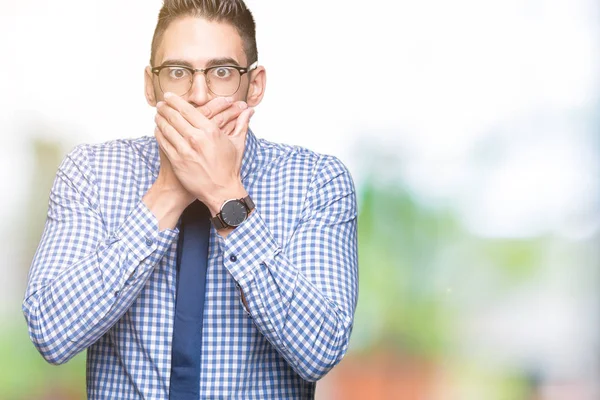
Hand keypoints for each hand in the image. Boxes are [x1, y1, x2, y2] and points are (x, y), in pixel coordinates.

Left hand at [154, 92, 254, 214]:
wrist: (221, 192)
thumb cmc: (229, 168)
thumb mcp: (237, 144)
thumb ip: (241, 124)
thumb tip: (250, 111)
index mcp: (211, 131)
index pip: (188, 110)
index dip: (175, 101)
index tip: (169, 96)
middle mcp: (196, 139)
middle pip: (174, 117)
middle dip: (165, 108)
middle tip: (160, 104)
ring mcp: (185, 150)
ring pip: (166, 128)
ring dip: (160, 119)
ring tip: (157, 115)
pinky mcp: (177, 161)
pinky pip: (164, 143)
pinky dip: (159, 134)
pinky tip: (158, 130)